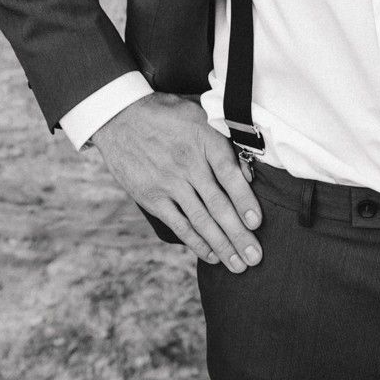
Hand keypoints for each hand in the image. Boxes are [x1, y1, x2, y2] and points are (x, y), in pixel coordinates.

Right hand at [92, 93, 261, 270]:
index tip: (257, 223)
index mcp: (205, 140)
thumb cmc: (169, 115)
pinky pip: (178, 224)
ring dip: (221, 245)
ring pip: (200, 220)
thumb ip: (225, 142)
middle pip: (218, 205)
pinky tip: (211, 255)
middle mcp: (189, 163)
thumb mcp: (201, 115)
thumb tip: (249, 173)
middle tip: (255, 257)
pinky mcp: (152, 198)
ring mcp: (169, 183)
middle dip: (238, 235)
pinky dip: (196, 242)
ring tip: (238, 265)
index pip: (230, 175)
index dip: (245, 200)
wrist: (122, 117)